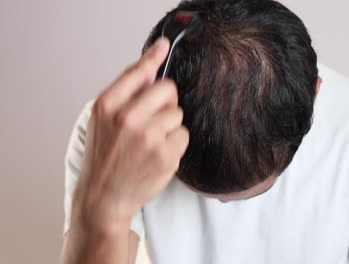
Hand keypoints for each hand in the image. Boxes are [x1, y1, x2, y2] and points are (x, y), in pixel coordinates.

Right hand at [71, 37, 188, 232]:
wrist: (104, 198)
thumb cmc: (104, 157)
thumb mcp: (102, 121)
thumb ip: (125, 93)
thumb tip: (152, 69)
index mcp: (107, 105)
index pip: (137, 72)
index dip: (153, 57)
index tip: (164, 45)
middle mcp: (127, 118)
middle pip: (168, 89)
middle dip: (165, 102)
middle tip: (152, 119)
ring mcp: (148, 137)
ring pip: (178, 114)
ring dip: (170, 126)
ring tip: (151, 142)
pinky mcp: (166, 155)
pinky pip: (183, 135)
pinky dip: (175, 145)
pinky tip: (158, 155)